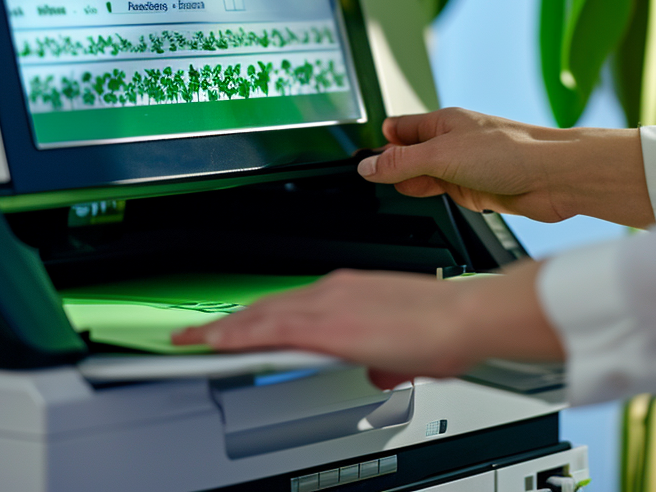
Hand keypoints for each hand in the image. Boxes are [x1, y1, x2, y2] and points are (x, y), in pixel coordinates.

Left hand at [171, 259, 562, 387]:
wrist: (464, 317)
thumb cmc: (447, 327)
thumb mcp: (406, 346)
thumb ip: (384, 355)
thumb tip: (378, 366)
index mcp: (351, 291)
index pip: (292, 303)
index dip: (257, 315)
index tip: (234, 323)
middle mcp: (334, 289)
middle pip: (269, 307)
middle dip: (230, 323)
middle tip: (195, 335)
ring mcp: (328, 303)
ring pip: (263, 314)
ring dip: (225, 329)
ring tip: (192, 343)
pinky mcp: (326, 325)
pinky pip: (269, 329)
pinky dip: (238, 335)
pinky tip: (217, 344)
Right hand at [357, 107, 654, 227]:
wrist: (555, 177)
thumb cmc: (512, 152)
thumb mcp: (442, 156)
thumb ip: (403, 163)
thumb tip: (369, 165)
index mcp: (443, 123)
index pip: (400, 128)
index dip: (379, 142)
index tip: (357, 158)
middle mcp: (454, 142)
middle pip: (411, 153)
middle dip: (391, 165)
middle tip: (366, 179)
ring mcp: (466, 166)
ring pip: (427, 174)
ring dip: (410, 183)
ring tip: (389, 191)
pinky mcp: (478, 189)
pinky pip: (446, 191)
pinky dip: (432, 196)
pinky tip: (423, 201)